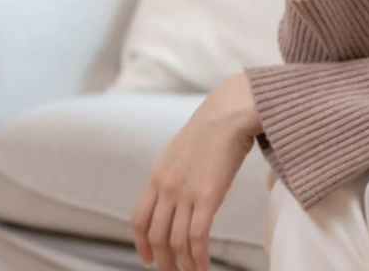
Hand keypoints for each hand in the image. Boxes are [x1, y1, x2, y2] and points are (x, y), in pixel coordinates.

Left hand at [132, 74, 260, 270]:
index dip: (141, 243)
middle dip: (163, 261)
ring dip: (183, 264)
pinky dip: (199, 257)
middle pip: (156, 236)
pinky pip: (197, 237)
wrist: (229, 113)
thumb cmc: (213, 127)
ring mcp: (185, 193)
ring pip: (176, 242)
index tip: (147, 258)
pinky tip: (205, 266)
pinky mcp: (208, 197)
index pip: (139, 219)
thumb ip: (177, 173)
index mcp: (157, 175)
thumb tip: (183, 193)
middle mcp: (166, 187)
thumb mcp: (183, 151)